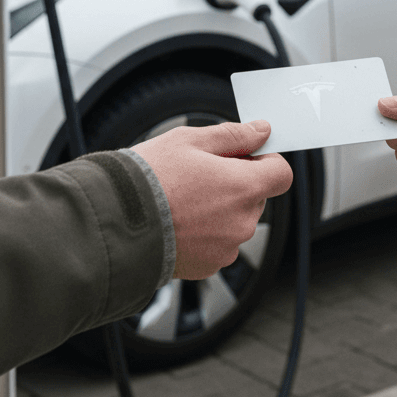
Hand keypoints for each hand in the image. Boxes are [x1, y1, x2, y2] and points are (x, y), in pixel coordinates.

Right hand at [132, 120, 292, 279]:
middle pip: (256, 197)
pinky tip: (178, 222)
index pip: (282, 173)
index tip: (243, 157)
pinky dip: (204, 233)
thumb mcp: (189, 141)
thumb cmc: (148, 179)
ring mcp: (226, 248)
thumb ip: (233, 135)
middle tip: (199, 175)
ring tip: (182, 200)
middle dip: (236, 184)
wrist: (114, 223)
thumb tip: (261, 130)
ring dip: (220, 210)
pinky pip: (218, 243)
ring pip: (235, 221)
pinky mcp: (209, 266)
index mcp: (244, 187)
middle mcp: (242, 222)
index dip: (265, 161)